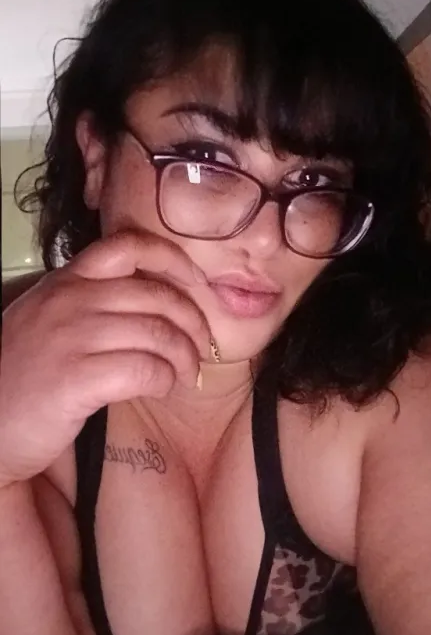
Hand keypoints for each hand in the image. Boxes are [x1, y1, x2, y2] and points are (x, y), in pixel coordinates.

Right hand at [0, 229, 210, 486]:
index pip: (127, 246)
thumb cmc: (24, 375)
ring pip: (158, 333)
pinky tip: (162, 388)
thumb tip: (159, 306)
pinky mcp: (76, 379)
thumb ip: (92, 303)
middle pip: (156, 295)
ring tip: (187, 374)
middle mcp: (69, 300)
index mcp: (66, 281)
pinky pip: (146, 370)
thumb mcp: (51, 320)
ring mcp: (71, 338)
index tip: (196, 282)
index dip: (173, 259)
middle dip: (193, 321)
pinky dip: (165, 380)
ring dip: (185, 357)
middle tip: (202, 346)